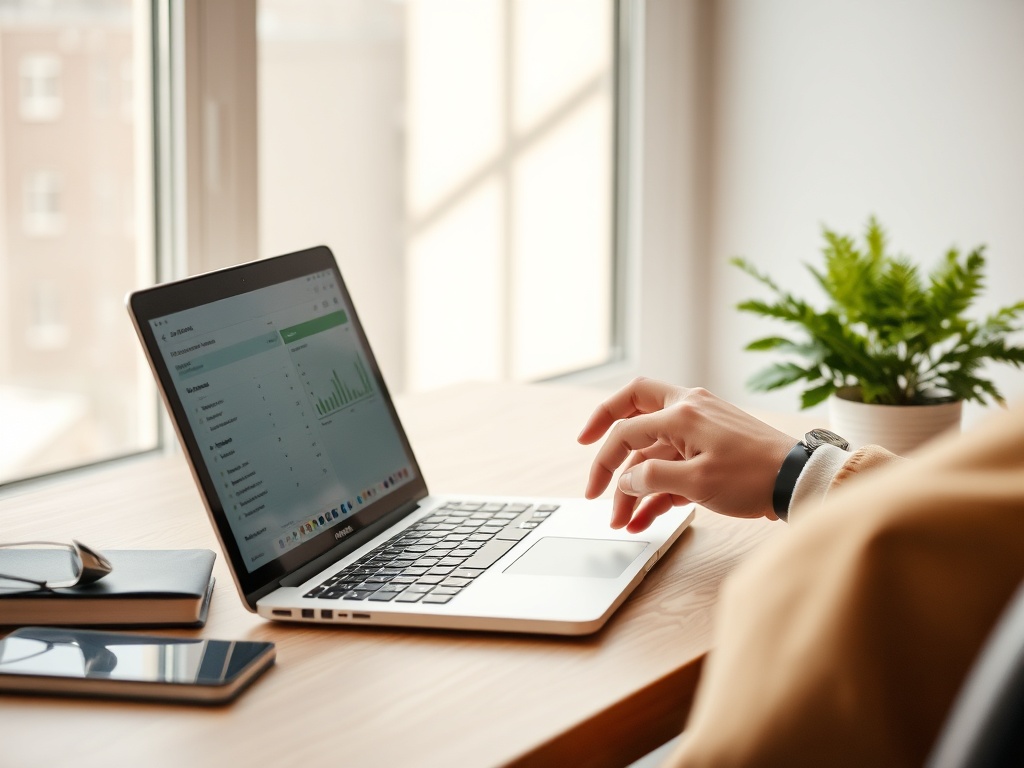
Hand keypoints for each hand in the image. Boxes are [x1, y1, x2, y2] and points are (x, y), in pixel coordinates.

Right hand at [578, 378, 796, 530]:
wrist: (800, 482)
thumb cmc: (754, 477)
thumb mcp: (697, 482)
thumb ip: (653, 477)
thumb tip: (626, 480)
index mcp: (681, 412)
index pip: (626, 430)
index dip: (603, 461)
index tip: (594, 491)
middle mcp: (688, 410)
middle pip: (634, 408)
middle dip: (607, 430)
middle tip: (585, 448)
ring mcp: (700, 427)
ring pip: (653, 449)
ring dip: (635, 484)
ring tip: (622, 522)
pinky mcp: (711, 447)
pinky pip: (674, 463)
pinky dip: (658, 489)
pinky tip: (645, 518)